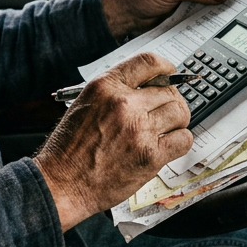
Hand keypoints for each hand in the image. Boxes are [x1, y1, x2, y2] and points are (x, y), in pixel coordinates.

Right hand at [34, 53, 192, 230]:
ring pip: (180, 113)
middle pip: (169, 92)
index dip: (165, 68)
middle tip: (165, 113)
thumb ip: (115, 92)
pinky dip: (179, 142)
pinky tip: (166, 146)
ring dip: (176, 122)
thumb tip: (147, 87)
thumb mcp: (85, 104)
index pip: (148, 62)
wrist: (62, 184)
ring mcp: (139, 130)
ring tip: (165, 130)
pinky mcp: (150, 155)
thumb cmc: (69, 149)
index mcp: (105, 87)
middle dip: (170, 102)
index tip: (170, 74)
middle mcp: (124, 104)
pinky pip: (183, 139)